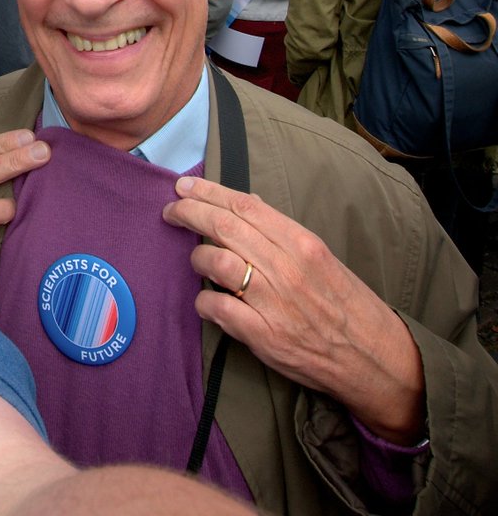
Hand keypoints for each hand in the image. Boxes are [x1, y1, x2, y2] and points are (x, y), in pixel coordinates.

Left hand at [162, 176, 425, 443]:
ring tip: (197, 260)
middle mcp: (287, 268)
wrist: (373, 357)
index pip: (245, 206)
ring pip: (215, 262)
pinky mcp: (263, 335)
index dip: (208, 192)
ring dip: (197, 257)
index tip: (183, 187)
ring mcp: (273, 302)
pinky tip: (207, 301)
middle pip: (224, 227)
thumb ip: (281, 233)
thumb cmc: (345, 304)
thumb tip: (246, 204)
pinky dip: (204, 300)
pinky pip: (216, 307)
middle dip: (189, 212)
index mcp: (303, 243)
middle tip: (172, 210)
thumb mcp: (321, 258)